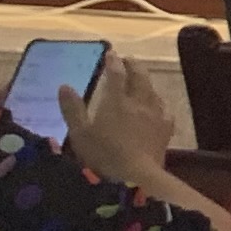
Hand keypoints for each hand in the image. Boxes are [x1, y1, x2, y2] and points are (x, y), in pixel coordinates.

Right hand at [60, 51, 177, 187]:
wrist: (137, 177)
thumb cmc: (103, 155)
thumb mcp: (79, 134)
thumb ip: (72, 109)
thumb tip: (64, 86)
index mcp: (117, 101)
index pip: (116, 74)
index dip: (113, 62)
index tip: (111, 53)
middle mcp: (139, 102)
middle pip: (140, 76)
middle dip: (133, 65)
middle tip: (128, 60)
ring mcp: (155, 115)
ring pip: (153, 90)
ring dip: (146, 81)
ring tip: (141, 79)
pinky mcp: (166, 129)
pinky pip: (164, 108)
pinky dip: (158, 101)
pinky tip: (157, 106)